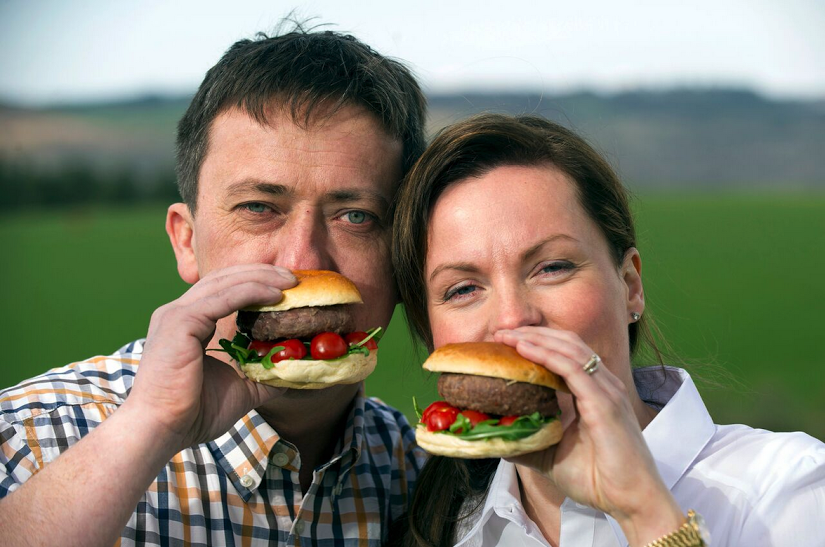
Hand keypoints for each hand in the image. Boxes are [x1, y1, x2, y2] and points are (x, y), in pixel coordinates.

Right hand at [126, 264, 296, 450]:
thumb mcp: (239, 389)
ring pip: (225, 282)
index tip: (286, 287)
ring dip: (261, 277)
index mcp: (187, 324)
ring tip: (290, 281)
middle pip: (225, 279)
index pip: (223, 290)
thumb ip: (261, 375)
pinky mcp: (180, 321)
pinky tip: (275, 294)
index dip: (254, 282)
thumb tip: (291, 372)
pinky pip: (224, 298)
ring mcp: (177, 314)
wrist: (162, 430)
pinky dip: (252, 291)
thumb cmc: (193, 414)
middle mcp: (178, 312)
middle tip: (294, 277)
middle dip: (262, 273)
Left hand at [494, 327, 683, 543]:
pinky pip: (573, 369)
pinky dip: (547, 355)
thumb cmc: (598, 480)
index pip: (564, 353)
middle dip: (532, 333)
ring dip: (535, 338)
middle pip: (565, 343)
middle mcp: (602, 385)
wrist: (630, 502)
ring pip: (569, 349)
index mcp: (594, 392)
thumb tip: (496, 435)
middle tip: (500, 332)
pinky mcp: (605, 403)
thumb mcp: (551, 457)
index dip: (536, 341)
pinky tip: (525, 349)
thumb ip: (528, 440)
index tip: (504, 341)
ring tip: (506, 335)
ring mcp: (606, 391)